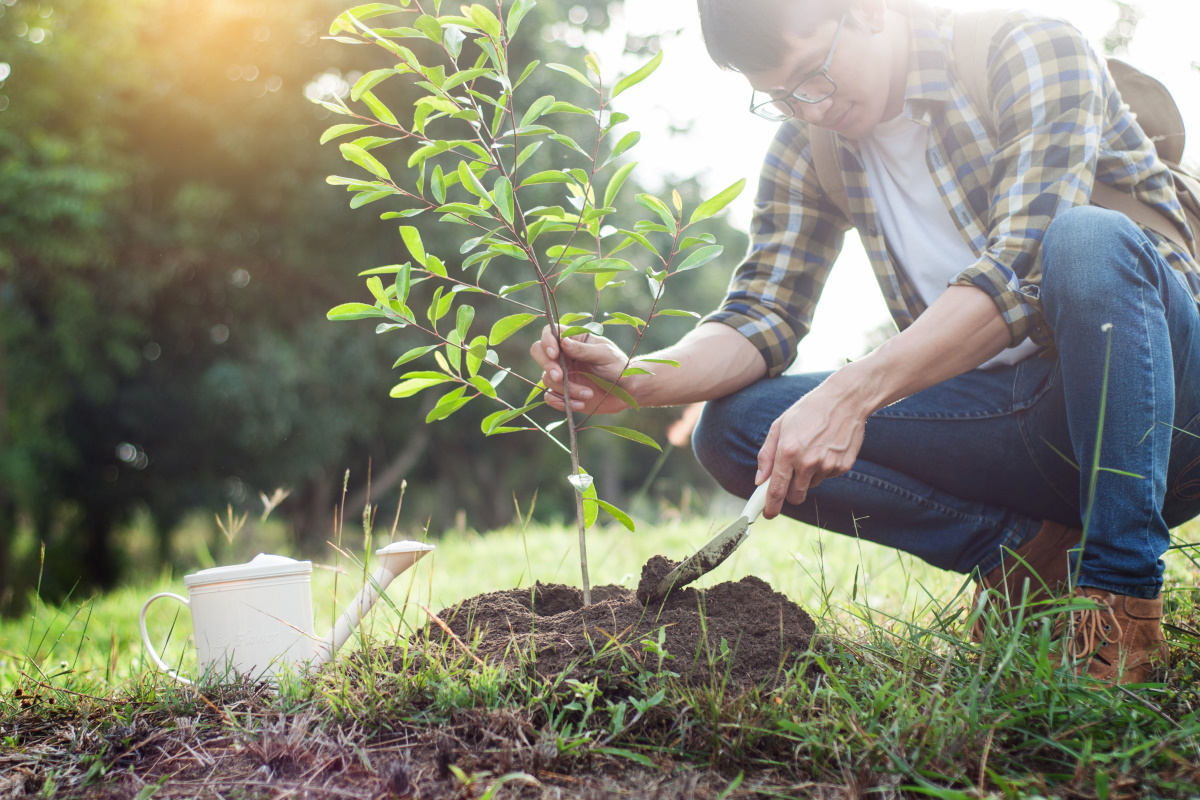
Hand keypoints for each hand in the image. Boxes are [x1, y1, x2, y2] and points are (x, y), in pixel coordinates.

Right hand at [529, 326, 637, 413]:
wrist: (627, 392)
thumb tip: (563, 342)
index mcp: (573, 340)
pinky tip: (580, 405)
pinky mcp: (562, 393)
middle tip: (559, 376)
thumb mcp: (605, 355)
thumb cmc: (618, 367)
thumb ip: (584, 349)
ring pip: (547, 379)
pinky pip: (550, 397)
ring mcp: (561, 374)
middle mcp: (563, 356)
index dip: (547, 341)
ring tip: (588, 393)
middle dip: (547, 365)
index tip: (555, 353)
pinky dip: (562, 402)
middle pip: (538, 352)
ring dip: (566, 388)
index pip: (550, 333)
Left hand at [754, 375, 869, 517]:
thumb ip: (767, 455)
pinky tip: (826, 448)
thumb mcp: (780, 426)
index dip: (770, 506)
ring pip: (812, 485)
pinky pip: (827, 476)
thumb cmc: (808, 411)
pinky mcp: (843, 466)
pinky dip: (824, 468)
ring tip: (812, 449)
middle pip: (795, 497)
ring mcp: (828, 465)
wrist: (845, 400)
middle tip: (789, 482)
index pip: (777, 490)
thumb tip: (760, 481)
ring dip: (808, 476)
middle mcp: (808, 462)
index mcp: (788, 451)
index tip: (767, 514)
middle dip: (790, 495)